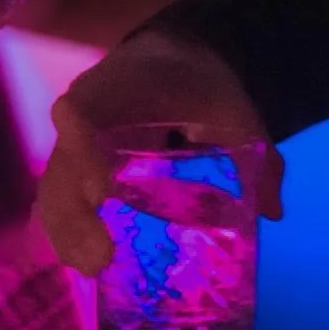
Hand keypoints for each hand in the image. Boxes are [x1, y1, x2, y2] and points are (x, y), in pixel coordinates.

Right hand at [39, 27, 283, 276]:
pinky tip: (89, 264)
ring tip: (94, 269)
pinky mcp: (76, 169)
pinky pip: (61, 201)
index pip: (84, 108)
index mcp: (119, 86)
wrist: (167, 60)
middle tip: (101, 258)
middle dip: (73, 213)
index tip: (103, 190)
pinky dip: (69, 233)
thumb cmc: (196, 82)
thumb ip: (257, 151)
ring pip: (54, 189)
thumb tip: (273, 209)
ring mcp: (74, 143)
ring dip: (67, 233)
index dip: (83, 147)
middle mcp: (83, 114)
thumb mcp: (232, 108)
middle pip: (62, 163)